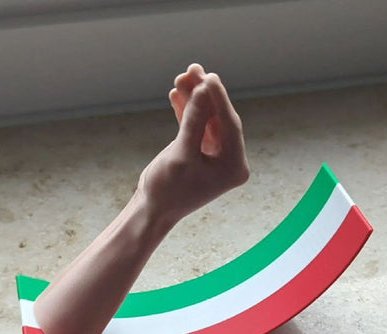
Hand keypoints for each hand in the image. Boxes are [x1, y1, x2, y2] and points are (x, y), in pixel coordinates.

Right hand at [137, 64, 249, 226]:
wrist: (151, 210)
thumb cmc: (167, 189)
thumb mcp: (181, 154)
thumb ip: (194, 121)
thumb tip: (205, 88)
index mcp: (234, 168)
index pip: (230, 126)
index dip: (218, 99)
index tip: (208, 76)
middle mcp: (230, 161)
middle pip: (219, 119)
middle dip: (204, 95)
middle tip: (192, 70)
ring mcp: (216, 156)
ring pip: (207, 120)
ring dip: (194, 100)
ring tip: (180, 78)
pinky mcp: (201, 153)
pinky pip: (196, 127)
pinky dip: (186, 112)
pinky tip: (176, 95)